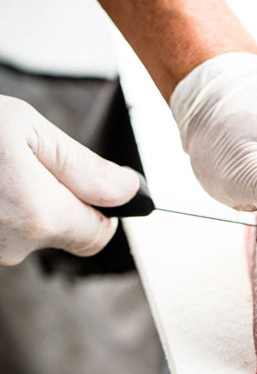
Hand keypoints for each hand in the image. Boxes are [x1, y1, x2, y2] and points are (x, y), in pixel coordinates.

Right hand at [0, 96, 139, 265]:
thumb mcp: (26, 128)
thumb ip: (83, 165)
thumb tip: (128, 189)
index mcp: (41, 215)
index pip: (100, 235)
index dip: (100, 208)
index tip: (86, 183)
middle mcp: (16, 244)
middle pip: (63, 232)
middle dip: (55, 198)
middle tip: (29, 163)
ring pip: (30, 231)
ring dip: (24, 202)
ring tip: (2, 168)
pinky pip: (3, 229)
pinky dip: (2, 206)